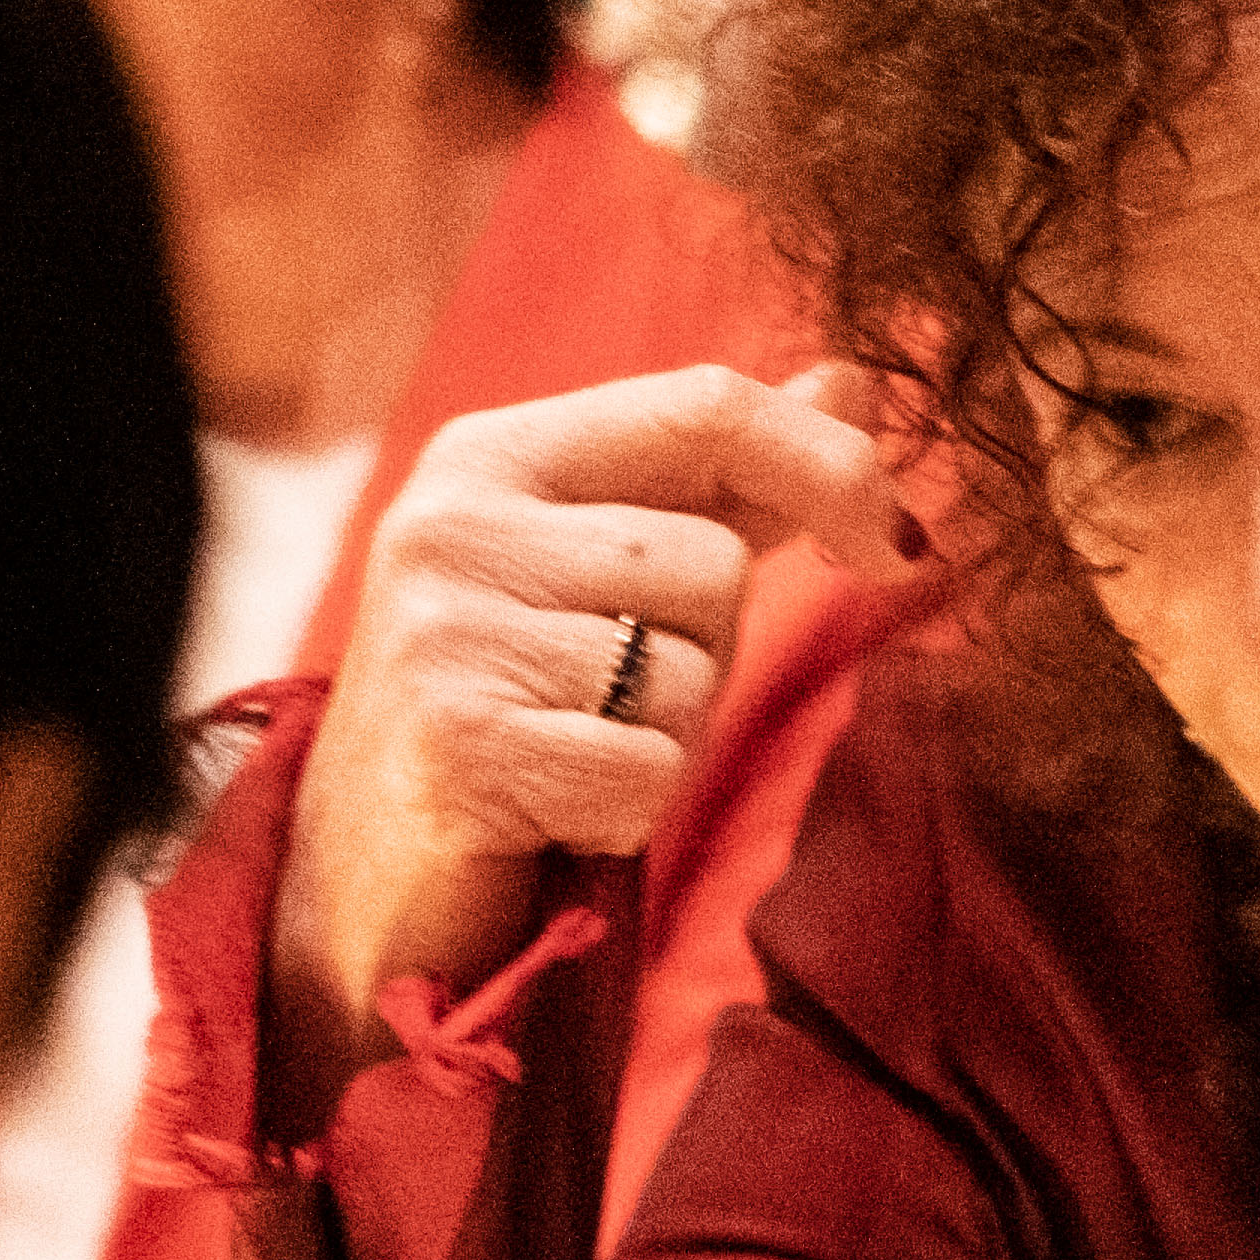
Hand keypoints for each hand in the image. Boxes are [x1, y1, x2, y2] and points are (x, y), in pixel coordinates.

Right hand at [272, 362, 920, 1117]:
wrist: (365, 876)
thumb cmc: (514, 703)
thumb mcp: (606, 568)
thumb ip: (721, 477)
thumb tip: (856, 383)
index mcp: (488, 453)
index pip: (704, 405)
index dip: (828, 466)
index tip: (894, 543)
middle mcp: (450, 522)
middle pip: (711, 563)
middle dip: (702, 652)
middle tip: (604, 697)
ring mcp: (444, 632)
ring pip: (689, 675)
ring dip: (663, 739)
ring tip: (568, 748)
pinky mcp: (458, 746)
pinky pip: (648, 771)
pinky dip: (624, 810)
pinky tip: (548, 809)